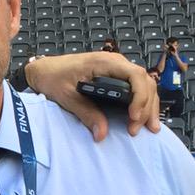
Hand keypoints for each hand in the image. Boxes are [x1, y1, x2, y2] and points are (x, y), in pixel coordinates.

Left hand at [25, 52, 160, 140]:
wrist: (44, 70)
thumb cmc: (52, 77)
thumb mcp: (67, 96)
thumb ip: (86, 113)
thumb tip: (101, 133)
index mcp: (104, 62)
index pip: (134, 75)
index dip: (139, 96)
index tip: (133, 116)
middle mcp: (115, 62)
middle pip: (144, 81)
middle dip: (146, 106)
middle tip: (138, 128)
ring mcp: (117, 68)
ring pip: (144, 84)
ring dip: (148, 106)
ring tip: (150, 127)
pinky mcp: (115, 76)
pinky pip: (135, 87)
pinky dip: (142, 102)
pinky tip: (143, 117)